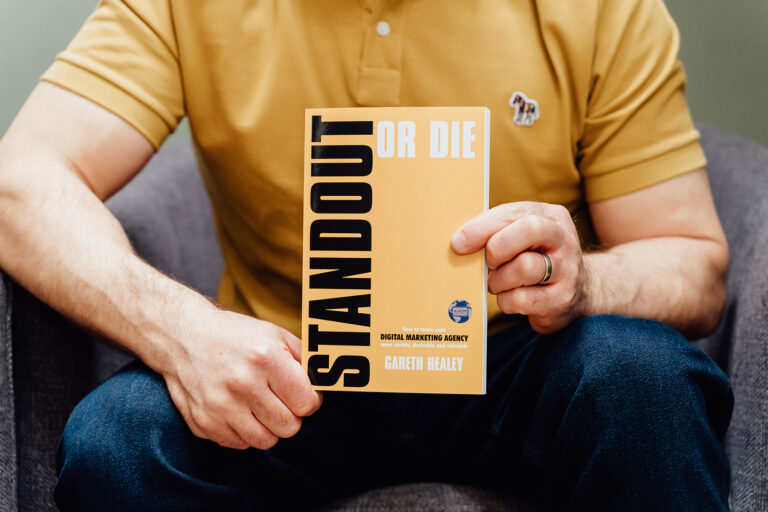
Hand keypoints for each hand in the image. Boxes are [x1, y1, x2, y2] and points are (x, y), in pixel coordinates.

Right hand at [162, 309, 321, 449]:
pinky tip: (239, 411)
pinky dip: (244, 433)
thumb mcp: (275, 335)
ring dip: (269, 427)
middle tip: (280, 401)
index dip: (310, 400)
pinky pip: (240, 445)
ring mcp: (221, 406)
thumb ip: (304, 360)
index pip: (307, 402)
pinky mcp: (204, 423)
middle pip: (289, 426)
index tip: (302, 394)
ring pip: (266, 441)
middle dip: (290, 415)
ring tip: (261, 407)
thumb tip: (324, 384)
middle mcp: (243, 383)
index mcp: (266, 358)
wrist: (183, 337)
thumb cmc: (235, 336)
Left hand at [451, 201, 587, 333]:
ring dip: (499, 279)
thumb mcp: (521, 237)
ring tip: (498, 283)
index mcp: (550, 216)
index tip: (458, 242)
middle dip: (498, 248)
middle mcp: (564, 238)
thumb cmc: (536, 259)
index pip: (514, 212)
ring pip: (524, 267)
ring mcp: (568, 269)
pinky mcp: (562, 299)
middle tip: (488, 263)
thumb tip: (459, 242)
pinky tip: (510, 297)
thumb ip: (495, 232)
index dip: (482, 226)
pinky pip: (522, 299)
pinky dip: (507, 301)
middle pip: (530, 229)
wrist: (577, 292)